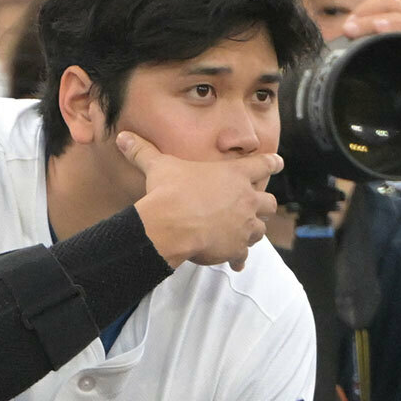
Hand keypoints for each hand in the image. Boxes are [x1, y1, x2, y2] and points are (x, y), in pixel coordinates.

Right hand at [117, 131, 282, 271]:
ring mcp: (244, 225)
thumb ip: (143, 151)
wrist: (171, 225)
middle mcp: (246, 199)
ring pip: (260, 229)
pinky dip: (240, 257)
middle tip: (257, 206)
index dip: (271, 163)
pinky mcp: (237, 247)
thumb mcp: (157, 166)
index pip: (262, 164)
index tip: (278, 162)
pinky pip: (244, 254)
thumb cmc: (169, 192)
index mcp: (234, 174)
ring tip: (244, 233)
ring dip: (253, 230)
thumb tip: (122, 137)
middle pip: (269, 202)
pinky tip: (236, 263)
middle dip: (263, 204)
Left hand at [342, 0, 400, 168]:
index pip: (385, 3)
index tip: (342, 28)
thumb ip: (373, 62)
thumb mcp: (395, 72)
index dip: (362, 10)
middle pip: (396, 10)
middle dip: (369, 18)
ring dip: (398, 25)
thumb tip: (332, 66)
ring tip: (377, 29)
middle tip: (347, 30)